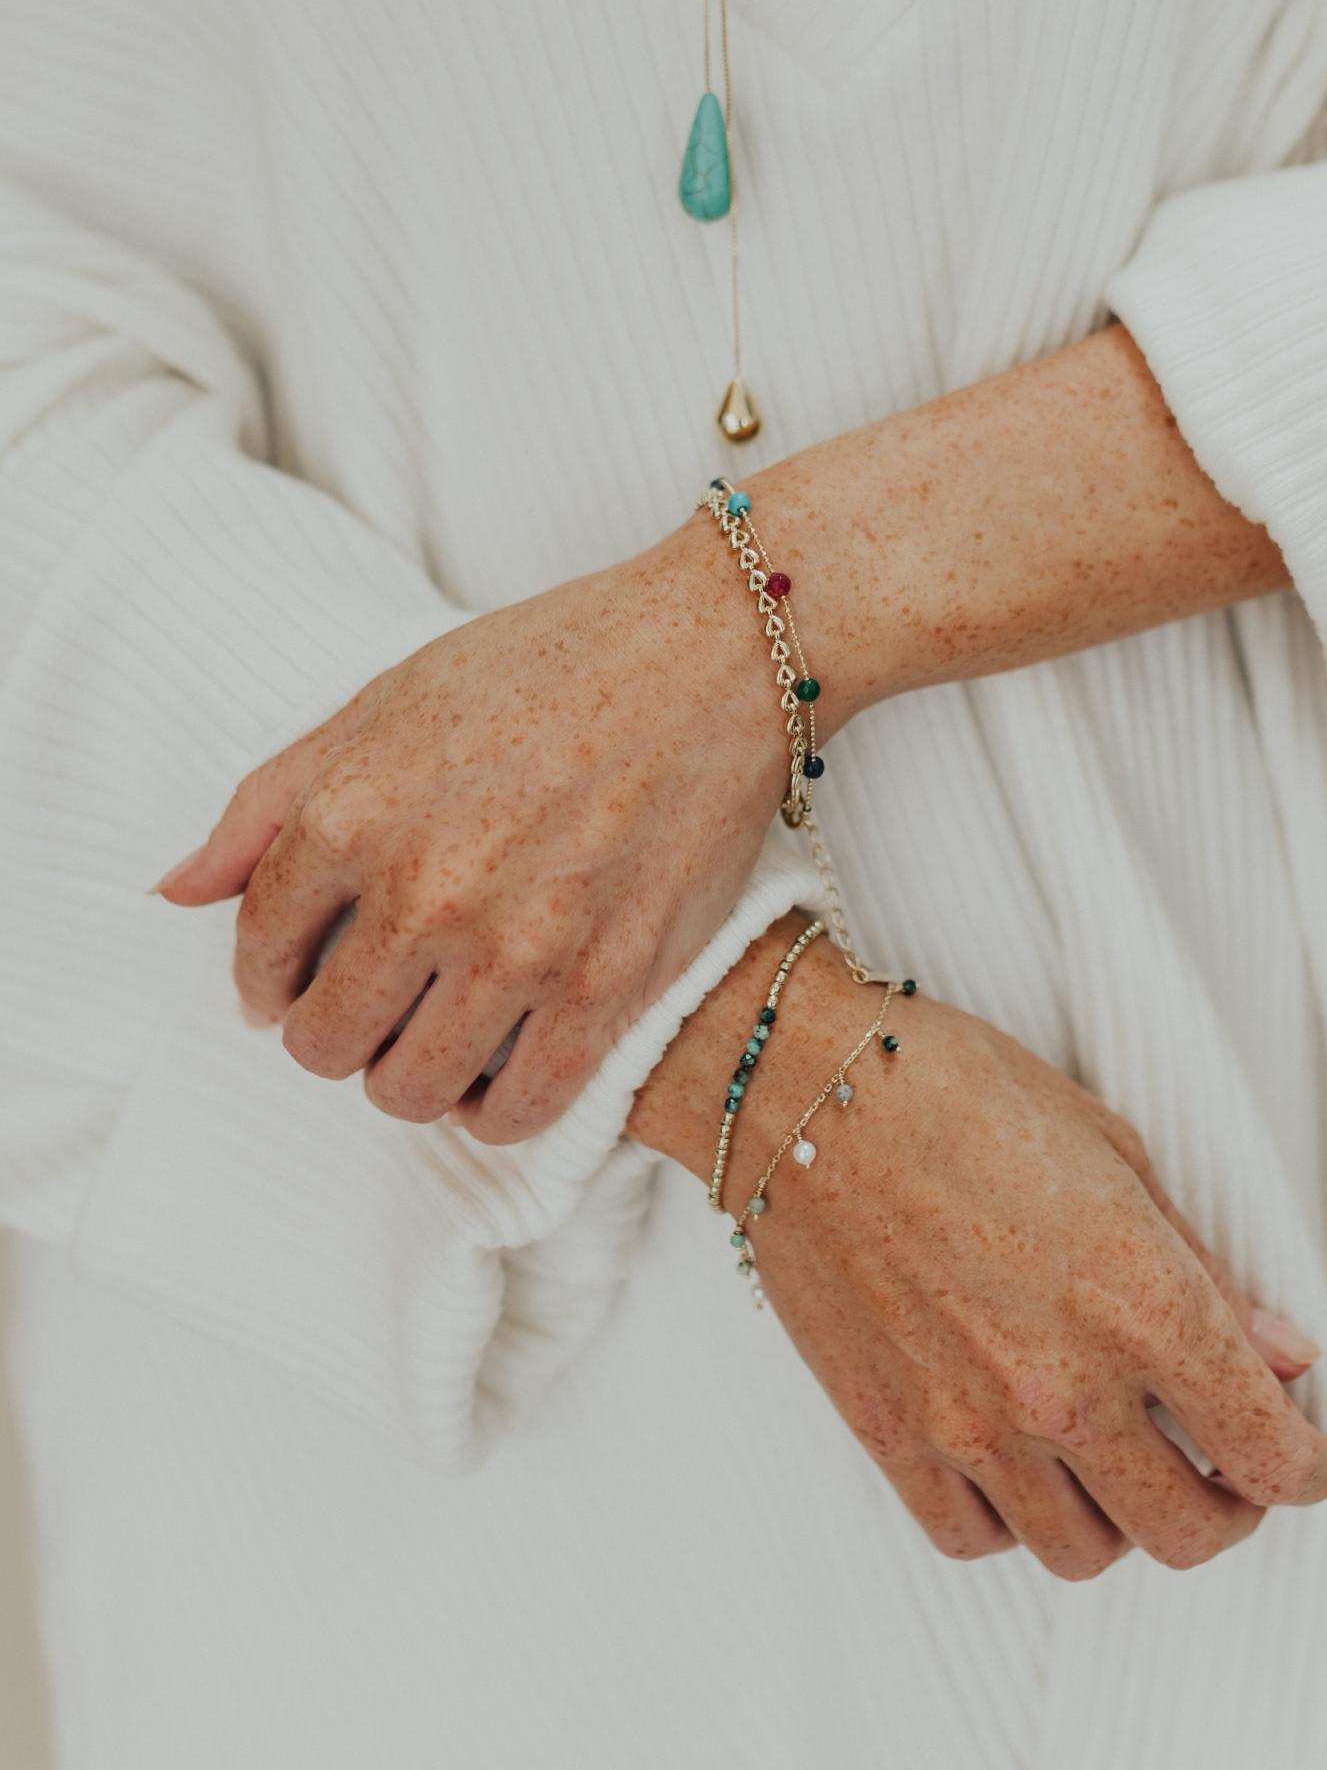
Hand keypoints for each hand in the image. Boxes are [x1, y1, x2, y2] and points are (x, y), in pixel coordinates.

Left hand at [154, 526, 786, 1138]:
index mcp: (354, 811)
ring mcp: (520, 947)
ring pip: (408, 1092)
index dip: (265, 977)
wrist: (709, 657)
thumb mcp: (382, 700)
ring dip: (405, 1075)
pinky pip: (515, 1112)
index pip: (258, 953)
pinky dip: (489, 1110)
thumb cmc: (548, 663)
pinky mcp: (607, 986)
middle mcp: (427, 889)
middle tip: (371, 1002)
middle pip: (324, 1042)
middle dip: (333, 1030)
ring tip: (432, 1034)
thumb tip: (175, 891)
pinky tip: (495, 1065)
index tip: (289, 980)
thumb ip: (267, 801)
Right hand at [632, 917, 1326, 1577]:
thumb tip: (1283, 1356)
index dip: (1309, 1466)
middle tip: (1221, 1461)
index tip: (1305, 1450)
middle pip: (1188, 1533)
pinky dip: (1012, 1519)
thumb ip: (1203, 1274)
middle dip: (1229, 1508)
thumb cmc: (959, 1089)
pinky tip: (1019, 1459)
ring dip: (1119, 1518)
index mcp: (1143, 1304)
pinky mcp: (889, 1433)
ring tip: (1114, 1456)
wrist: (800, 1085)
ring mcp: (970, 1422)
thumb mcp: (1114, 1152)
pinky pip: (974, 1537)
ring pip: (1084, 1552)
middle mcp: (1064, 1385)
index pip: (1270, 1456)